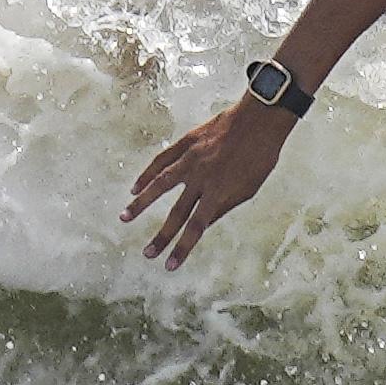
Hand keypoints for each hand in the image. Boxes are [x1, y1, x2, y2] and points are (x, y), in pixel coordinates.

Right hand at [124, 99, 292, 267]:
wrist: (260, 119)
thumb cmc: (260, 156)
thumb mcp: (249, 187)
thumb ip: (224, 206)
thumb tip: (204, 223)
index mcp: (219, 192)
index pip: (196, 227)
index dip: (182, 248)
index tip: (169, 266)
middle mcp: (201, 178)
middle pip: (176, 213)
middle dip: (161, 236)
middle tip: (147, 254)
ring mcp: (191, 159)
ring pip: (160, 184)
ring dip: (141, 203)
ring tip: (125, 217)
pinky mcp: (186, 143)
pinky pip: (162, 160)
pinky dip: (147, 173)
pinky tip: (136, 186)